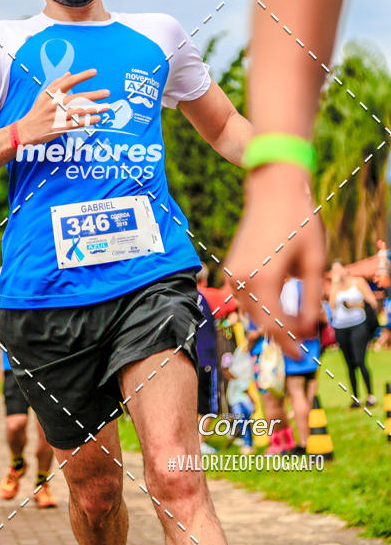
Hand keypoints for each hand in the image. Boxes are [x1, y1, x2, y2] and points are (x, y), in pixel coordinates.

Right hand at [17, 69, 109, 144]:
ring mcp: (58, 116)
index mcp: (52, 94)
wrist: (26, 130)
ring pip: (80, 111)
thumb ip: (56, 84)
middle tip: (108, 92)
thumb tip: (69, 73)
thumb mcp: (44, 96)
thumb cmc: (37, 111)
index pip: (69, 82)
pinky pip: (76, 123)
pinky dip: (87, 121)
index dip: (82, 76)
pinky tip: (98, 118)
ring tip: (107, 106)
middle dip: (94, 95)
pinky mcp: (59, 127)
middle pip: (78, 97)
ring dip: (95, 109)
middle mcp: (55, 104)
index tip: (94, 71)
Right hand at [225, 164, 324, 356]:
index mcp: (262, 280)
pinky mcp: (231, 266)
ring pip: (251, 311)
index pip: (276, 326)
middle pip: (262, 322)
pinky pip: (245, 297)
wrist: (272, 190)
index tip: (304, 353)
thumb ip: (310, 299)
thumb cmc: (297, 221)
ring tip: (296, 319)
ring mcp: (232, 272)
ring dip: (271, 319)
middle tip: (306, 335)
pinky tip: (278, 301)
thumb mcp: (313, 262)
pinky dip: (260, 304)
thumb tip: (308, 327)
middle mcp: (241, 279)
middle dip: (284, 332)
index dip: (291, 343)